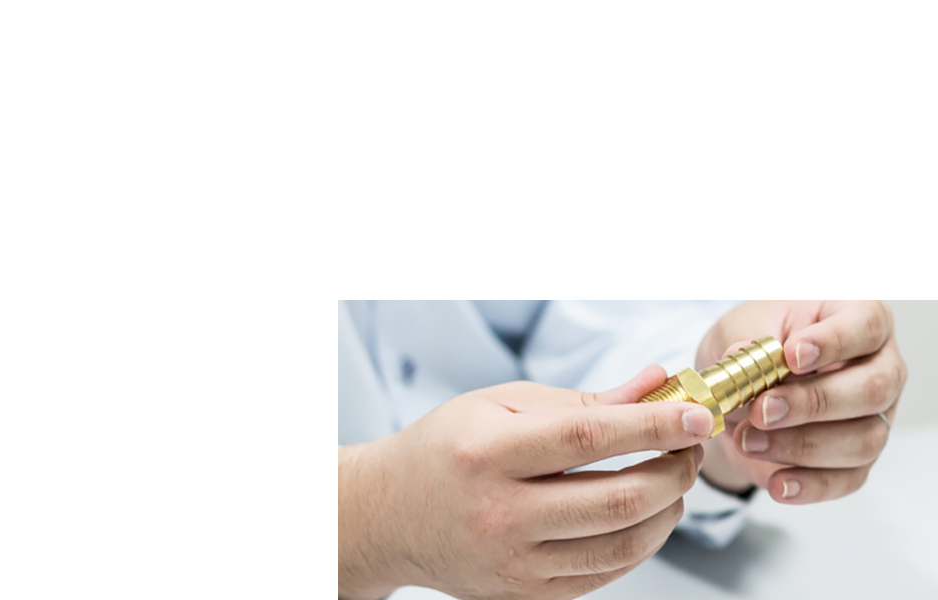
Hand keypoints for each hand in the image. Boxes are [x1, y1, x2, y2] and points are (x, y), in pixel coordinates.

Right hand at [338, 367, 714, 599]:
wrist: (390, 514)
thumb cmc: (446, 447)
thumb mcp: (499, 405)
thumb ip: (581, 400)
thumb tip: (653, 385)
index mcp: (486, 453)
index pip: (589, 437)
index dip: (654, 424)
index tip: (696, 414)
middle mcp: (498, 513)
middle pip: (616, 498)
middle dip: (672, 470)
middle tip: (688, 446)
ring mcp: (512, 562)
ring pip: (620, 545)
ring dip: (666, 509)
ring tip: (670, 478)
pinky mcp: (524, 594)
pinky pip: (603, 574)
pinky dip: (638, 541)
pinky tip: (641, 512)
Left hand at [696, 301, 906, 503]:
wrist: (736, 388)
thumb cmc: (750, 341)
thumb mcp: (738, 328)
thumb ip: (743, 342)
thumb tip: (741, 355)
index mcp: (854, 317)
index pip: (865, 325)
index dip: (833, 342)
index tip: (791, 356)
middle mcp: (878, 366)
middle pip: (873, 389)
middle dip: (813, 403)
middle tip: (761, 410)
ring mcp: (873, 416)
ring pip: (863, 439)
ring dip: (802, 445)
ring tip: (748, 440)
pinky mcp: (855, 458)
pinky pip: (848, 479)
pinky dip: (810, 485)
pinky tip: (776, 483)